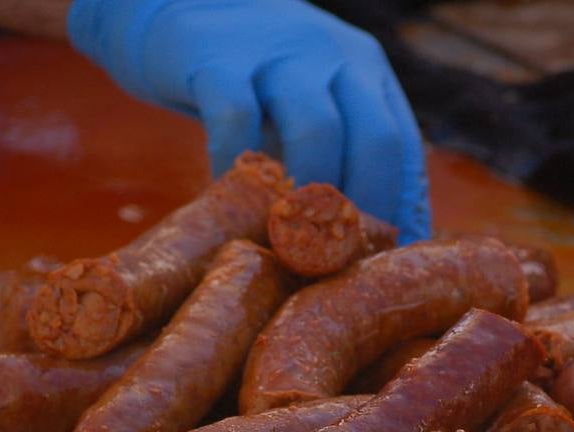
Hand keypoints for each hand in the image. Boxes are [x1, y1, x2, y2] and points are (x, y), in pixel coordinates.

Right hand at [67, 0, 430, 242]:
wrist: (169, 1)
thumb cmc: (250, 77)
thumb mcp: (310, 98)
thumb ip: (344, 152)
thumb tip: (379, 244)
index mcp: (365, 69)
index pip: (404, 148)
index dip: (397, 212)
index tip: (378, 263)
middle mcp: (333, 55)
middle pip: (376, 140)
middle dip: (363, 210)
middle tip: (333, 259)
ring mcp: (279, 52)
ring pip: (317, 133)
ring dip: (307, 198)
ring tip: (287, 238)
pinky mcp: (218, 59)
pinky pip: (237, 123)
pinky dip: (235, 172)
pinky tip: (225, 200)